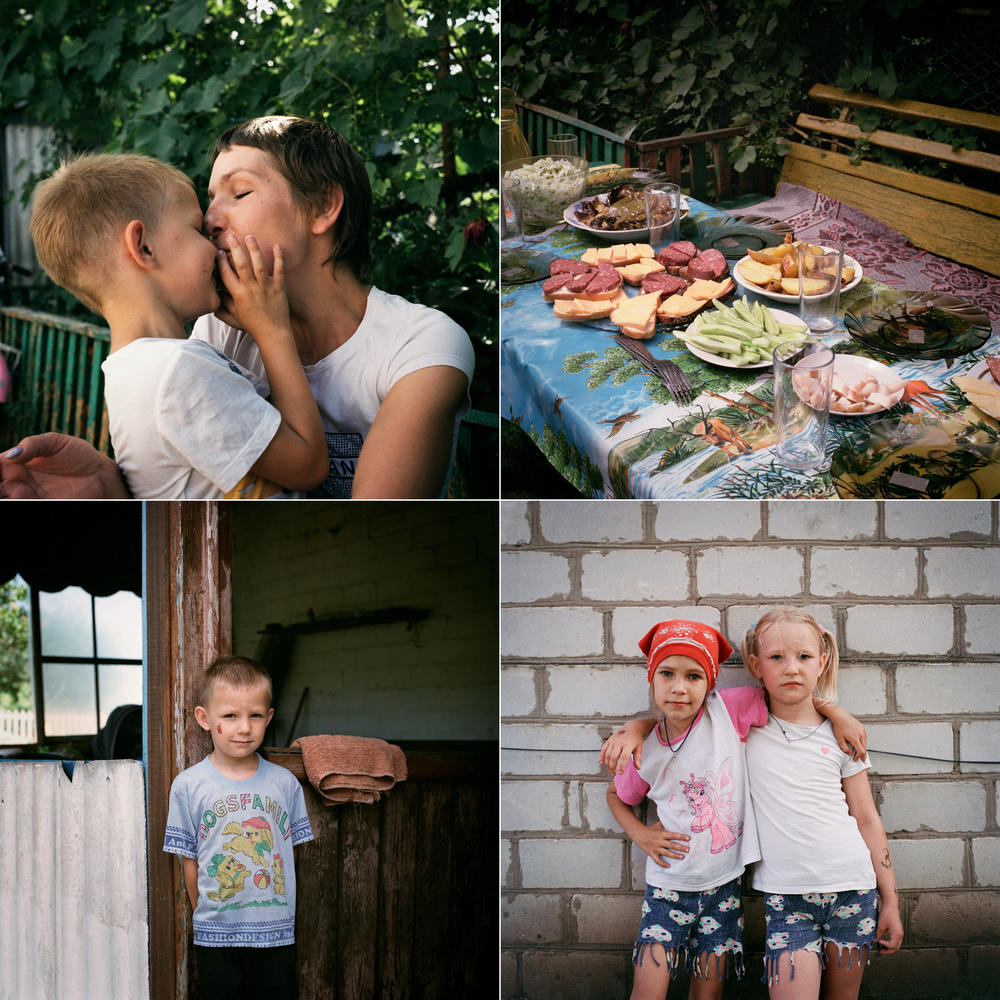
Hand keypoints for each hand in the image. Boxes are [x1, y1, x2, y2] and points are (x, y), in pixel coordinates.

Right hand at [0, 433, 128, 498]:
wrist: (100, 474)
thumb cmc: (78, 454)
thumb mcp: (54, 441)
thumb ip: (31, 444)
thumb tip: (10, 456)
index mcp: (15, 464)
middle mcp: (18, 482)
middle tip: (1, 485)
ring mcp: (30, 496)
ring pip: (8, 500)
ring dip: (5, 496)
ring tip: (12, 490)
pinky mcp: (44, 506)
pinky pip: (27, 507)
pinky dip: (19, 503)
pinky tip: (20, 496)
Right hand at [215, 234, 288, 335]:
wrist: (273, 334)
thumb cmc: (252, 325)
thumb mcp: (234, 316)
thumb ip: (223, 304)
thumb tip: (213, 294)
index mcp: (238, 295)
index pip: (226, 274)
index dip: (221, 261)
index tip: (219, 250)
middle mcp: (251, 289)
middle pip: (241, 265)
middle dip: (235, 248)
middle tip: (231, 235)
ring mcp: (266, 288)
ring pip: (259, 265)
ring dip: (254, 250)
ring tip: (250, 236)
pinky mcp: (279, 289)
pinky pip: (279, 271)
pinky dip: (279, 259)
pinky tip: (277, 246)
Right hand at [601, 726, 643, 774]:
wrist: (631, 727)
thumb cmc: (636, 739)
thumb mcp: (639, 748)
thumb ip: (638, 758)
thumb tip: (638, 768)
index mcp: (628, 744)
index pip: (624, 757)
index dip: (621, 766)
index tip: (620, 773)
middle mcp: (619, 742)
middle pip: (613, 756)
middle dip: (612, 767)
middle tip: (614, 773)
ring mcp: (613, 740)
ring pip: (607, 754)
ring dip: (607, 764)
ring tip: (610, 770)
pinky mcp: (609, 740)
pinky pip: (603, 749)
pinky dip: (602, 756)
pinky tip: (603, 763)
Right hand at [633, 820, 689, 867]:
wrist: (638, 833)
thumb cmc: (650, 829)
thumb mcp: (658, 825)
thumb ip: (666, 824)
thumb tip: (675, 820)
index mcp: (661, 833)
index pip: (673, 835)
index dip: (681, 836)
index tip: (688, 838)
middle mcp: (659, 841)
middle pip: (671, 845)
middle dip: (680, 847)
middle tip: (688, 849)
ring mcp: (655, 848)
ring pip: (666, 853)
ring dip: (675, 855)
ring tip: (682, 857)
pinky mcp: (651, 853)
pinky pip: (657, 860)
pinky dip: (662, 864)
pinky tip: (668, 865)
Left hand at [833, 716, 867, 761]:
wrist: (840, 715)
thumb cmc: (838, 726)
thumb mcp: (839, 739)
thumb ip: (845, 748)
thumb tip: (850, 753)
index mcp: (855, 738)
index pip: (861, 751)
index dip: (859, 757)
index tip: (855, 760)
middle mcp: (861, 735)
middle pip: (865, 748)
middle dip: (863, 755)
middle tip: (861, 760)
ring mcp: (862, 730)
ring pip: (865, 743)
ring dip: (863, 748)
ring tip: (861, 753)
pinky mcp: (862, 727)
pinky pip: (865, 737)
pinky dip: (863, 742)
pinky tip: (860, 744)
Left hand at [876, 904, 902, 952]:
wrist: (891, 907)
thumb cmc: (886, 914)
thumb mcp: (881, 925)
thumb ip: (879, 934)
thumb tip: (875, 941)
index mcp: (897, 934)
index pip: (892, 945)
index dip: (885, 946)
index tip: (878, 942)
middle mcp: (900, 935)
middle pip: (896, 947)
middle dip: (888, 950)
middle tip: (880, 951)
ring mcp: (900, 933)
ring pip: (896, 945)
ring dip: (890, 947)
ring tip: (882, 948)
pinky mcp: (898, 931)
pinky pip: (896, 940)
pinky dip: (891, 943)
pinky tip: (884, 942)